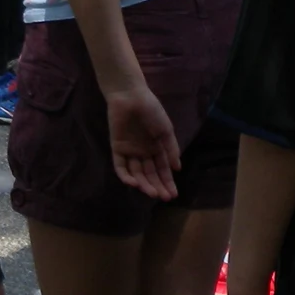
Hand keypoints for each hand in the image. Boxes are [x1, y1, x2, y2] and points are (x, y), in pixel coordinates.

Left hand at [105, 81, 180, 199]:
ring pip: (136, 172)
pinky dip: (125, 175)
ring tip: (152, 193)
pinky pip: (120, 165)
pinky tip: (133, 183)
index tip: (174, 195)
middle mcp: (143, 152)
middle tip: (164, 198)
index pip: (162, 170)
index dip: (168, 182)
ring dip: (143, 183)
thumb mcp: (166, 130)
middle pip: (149, 174)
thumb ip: (171, 149)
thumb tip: (178, 168)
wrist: (131, 96)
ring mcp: (130, 150)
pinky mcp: (117, 147)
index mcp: (156, 148)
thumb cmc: (151, 110)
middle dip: (157, 186)